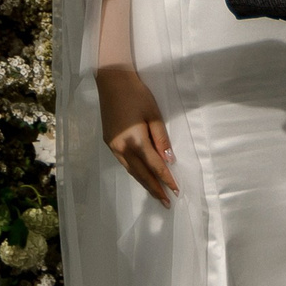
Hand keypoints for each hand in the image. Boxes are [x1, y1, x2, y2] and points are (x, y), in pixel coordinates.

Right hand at [96, 65, 176, 205]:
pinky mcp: (109, 142)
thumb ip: (161, 139)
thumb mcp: (154, 115)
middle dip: (155, 189)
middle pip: (141, 174)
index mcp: (135, 141)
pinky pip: (124, 163)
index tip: (176, 191)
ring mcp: (113, 146)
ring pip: (131, 170)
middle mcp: (121, 148)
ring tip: (156, 194)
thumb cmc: (137, 94)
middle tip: (166, 203)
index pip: (154, 165)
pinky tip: (141, 176)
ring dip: (144, 183)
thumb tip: (168, 160)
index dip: (166, 179)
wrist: (112, 81)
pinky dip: (135, 172)